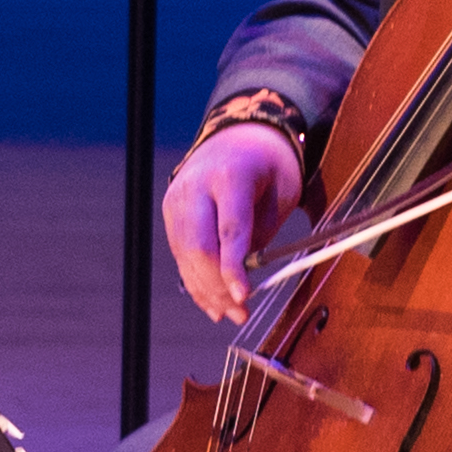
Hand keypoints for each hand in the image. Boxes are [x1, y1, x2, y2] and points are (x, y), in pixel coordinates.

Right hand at [161, 121, 309, 324]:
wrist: (237, 137)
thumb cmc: (268, 167)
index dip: (234, 267)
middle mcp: (194, 187)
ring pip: (185, 255)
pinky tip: (211, 303)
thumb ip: (260, 233)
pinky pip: (180, 253)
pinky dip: (195, 280)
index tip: (243, 296)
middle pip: (199, 246)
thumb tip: (241, 278)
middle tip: (240, 312)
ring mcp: (177, 200)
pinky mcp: (170, 212)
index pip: (228, 229)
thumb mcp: (280, 193)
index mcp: (229, 176)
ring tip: (230, 314)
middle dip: (218, 285)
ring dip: (207, 290)